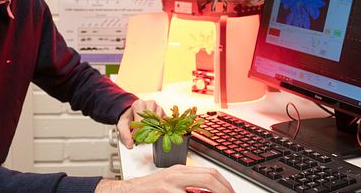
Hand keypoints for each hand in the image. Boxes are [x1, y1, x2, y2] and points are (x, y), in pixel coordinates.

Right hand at [95, 165, 234, 192]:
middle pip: (209, 177)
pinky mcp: (164, 192)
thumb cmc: (150, 189)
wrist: (129, 190)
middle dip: (224, 189)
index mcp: (181, 170)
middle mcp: (177, 174)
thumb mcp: (172, 183)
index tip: (231, 192)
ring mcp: (171, 184)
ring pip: (201, 186)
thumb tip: (209, 191)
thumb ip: (189, 186)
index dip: (225, 184)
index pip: (210, 173)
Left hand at [116, 99, 163, 148]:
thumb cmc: (129, 119)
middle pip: (152, 121)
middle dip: (148, 131)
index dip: (139, 131)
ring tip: (149, 134)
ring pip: (160, 122)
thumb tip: (130, 144)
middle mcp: (150, 104)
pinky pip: (166, 123)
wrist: (133, 114)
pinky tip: (156, 132)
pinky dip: (162, 129)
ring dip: (155, 130)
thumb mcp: (122, 126)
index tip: (136, 137)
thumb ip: (125, 135)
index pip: (142, 120)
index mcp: (139, 104)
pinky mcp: (164, 114)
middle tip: (143, 138)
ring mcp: (158, 108)